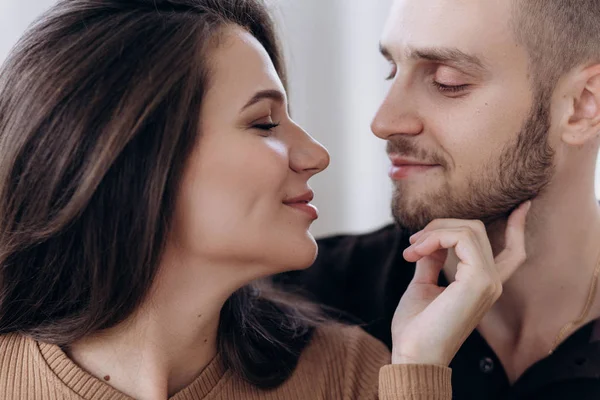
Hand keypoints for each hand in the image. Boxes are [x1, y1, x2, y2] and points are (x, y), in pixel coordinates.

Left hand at [391, 201, 530, 365]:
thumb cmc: (416, 327)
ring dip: (433, 232)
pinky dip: (435, 237)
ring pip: (469, 229)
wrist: (413, 354)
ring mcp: (488, 281)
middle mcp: (491, 282)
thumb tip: (430, 240)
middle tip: (412, 245)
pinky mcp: (479, 280)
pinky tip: (416, 252)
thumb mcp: (423, 285)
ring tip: (411, 250)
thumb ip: (431, 261)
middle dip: (440, 227)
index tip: (523, 206)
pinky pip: (461, 238)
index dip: (517, 227)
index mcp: (483, 284)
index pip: (513, 252)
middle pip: (476, 229)